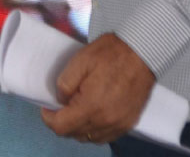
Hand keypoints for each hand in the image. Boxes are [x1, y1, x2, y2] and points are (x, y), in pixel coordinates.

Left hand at [40, 33, 154, 144]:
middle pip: (75, 134)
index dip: (49, 119)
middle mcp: (106, 121)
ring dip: (79, 128)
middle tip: (62, 105)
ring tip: (77, 109)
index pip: (61, 127)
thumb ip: (65, 84)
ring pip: (90, 138)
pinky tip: (94, 114)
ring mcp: (120, 125)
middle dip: (63, 122)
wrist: (143, 52)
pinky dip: (95, 130)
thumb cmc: (111, 53)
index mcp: (92, 106)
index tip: (47, 108)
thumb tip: (61, 101)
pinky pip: (106, 136)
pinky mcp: (129, 123)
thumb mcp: (80, 61)